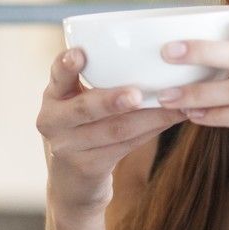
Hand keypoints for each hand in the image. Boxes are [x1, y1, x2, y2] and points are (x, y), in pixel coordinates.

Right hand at [37, 48, 184, 211]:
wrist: (71, 179)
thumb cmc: (84, 126)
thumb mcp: (77, 101)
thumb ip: (97, 78)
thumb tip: (153, 50)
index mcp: (53, 95)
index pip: (57, 75)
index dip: (67, 65)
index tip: (81, 53)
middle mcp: (53, 121)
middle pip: (85, 108)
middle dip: (112, 100)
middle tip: (137, 94)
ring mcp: (68, 147)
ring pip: (113, 130)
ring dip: (148, 117)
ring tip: (175, 105)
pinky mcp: (88, 167)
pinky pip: (125, 147)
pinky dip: (150, 131)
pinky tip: (170, 120)